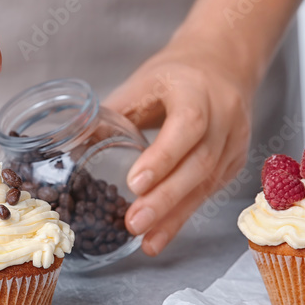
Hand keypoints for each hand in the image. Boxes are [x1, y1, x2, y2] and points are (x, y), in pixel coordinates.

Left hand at [103, 31, 253, 255]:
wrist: (222, 64)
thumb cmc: (175, 75)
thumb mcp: (141, 83)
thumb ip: (110, 115)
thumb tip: (70, 148)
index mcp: (197, 90)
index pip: (187, 125)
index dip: (163, 157)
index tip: (134, 184)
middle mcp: (223, 117)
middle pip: (199, 163)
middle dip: (165, 198)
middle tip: (134, 223)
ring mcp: (234, 141)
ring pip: (206, 185)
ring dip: (174, 217)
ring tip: (145, 241)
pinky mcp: (233, 162)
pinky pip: (208, 193)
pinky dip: (182, 216)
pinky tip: (160, 235)